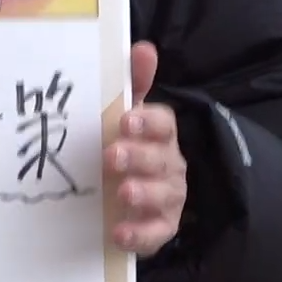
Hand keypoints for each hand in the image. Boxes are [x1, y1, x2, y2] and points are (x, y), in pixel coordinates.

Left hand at [107, 42, 186, 257]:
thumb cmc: (130, 148)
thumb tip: (142, 47)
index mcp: (161, 136)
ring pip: (163, 195)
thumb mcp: (128, 117)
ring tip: (123, 192)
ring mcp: (168, 199)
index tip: (125, 120)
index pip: (164, 124)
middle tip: (111, 156)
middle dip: (138, 157)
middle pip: (161, 158)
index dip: (148, 122)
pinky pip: (156, 234)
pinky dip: (139, 234)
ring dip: (143, 193)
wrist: (138, 200)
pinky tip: (119, 233)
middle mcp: (169, 165)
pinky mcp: (161, 229)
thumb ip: (134, 85)